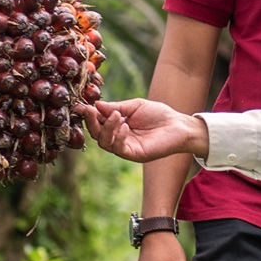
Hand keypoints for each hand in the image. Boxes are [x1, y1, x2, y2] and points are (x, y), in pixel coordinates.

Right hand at [82, 99, 208, 163]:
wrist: (178, 124)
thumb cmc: (158, 114)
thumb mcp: (134, 106)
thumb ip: (115, 107)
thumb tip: (95, 105)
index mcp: (117, 125)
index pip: (97, 122)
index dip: (89, 114)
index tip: (82, 105)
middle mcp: (118, 137)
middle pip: (96, 134)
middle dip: (91, 122)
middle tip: (91, 111)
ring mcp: (125, 147)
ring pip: (104, 142)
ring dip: (106, 128)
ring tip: (117, 116)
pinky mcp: (134, 154)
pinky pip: (118, 149)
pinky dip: (118, 136)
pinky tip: (125, 126)